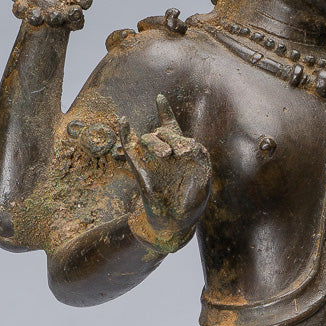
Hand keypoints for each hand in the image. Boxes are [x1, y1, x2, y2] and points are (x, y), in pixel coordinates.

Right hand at [119, 95, 210, 238]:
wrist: (173, 224)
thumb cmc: (191, 202)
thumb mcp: (202, 176)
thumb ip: (198, 155)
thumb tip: (187, 142)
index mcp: (181, 152)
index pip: (173, 128)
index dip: (165, 112)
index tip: (159, 101)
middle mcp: (166, 153)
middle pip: (164, 133)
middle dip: (170, 138)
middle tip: (177, 153)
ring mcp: (152, 161)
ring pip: (149, 140)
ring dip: (155, 142)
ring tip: (166, 155)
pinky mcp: (141, 170)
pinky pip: (131, 149)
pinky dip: (126, 135)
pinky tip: (124, 122)